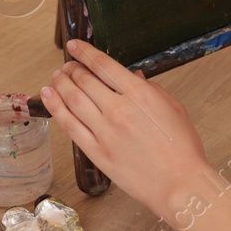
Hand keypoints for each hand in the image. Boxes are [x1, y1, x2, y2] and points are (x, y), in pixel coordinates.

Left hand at [41, 40, 213, 220]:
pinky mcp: (96, 152)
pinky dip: (56, 107)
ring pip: (73, 99)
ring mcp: (105, 131)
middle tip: (67, 66)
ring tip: (56, 77)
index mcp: (139, 94)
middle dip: (72, 68)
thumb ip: (150, 88)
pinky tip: (48, 96)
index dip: (84, 52)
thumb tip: (133, 76)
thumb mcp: (173, 107)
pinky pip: (70, 125)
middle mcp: (118, 109)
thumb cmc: (182, 148)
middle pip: (84, 80)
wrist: (179, 183)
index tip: (74, 46)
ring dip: (60, 83)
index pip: (103, 65)